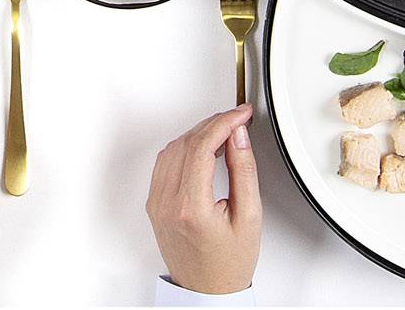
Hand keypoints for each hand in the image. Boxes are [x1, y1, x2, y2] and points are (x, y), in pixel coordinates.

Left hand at [146, 106, 260, 296]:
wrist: (207, 291)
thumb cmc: (229, 263)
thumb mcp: (250, 217)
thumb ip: (243, 171)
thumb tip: (238, 135)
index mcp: (191, 208)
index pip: (201, 147)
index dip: (223, 122)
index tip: (241, 114)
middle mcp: (167, 203)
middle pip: (185, 143)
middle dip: (212, 124)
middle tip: (237, 120)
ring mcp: (156, 203)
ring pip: (172, 149)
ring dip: (197, 134)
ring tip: (224, 133)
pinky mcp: (154, 204)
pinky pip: (164, 163)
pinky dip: (184, 148)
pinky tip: (203, 149)